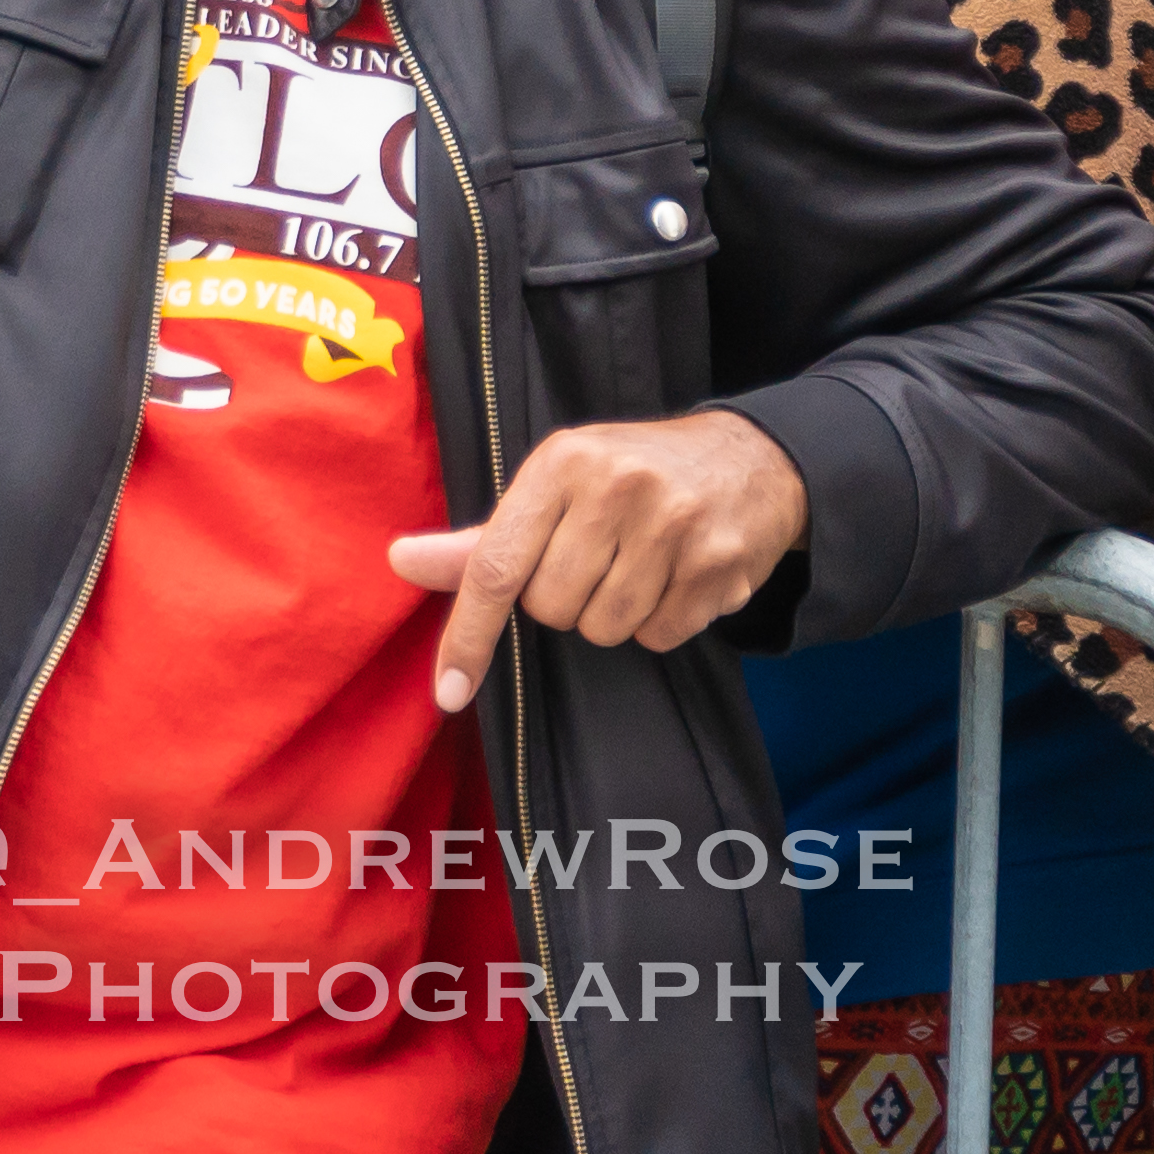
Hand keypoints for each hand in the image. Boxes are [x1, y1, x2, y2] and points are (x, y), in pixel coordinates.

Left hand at [386, 408, 808, 713]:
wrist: (752, 460)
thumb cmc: (632, 475)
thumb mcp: (556, 486)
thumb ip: (481, 540)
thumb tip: (400, 561)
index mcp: (562, 462)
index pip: (497, 566)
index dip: (468, 635)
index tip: (448, 693)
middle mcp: (618, 486)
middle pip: (551, 609)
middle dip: (565, 601)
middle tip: (597, 559)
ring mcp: (675, 524)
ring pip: (604, 630)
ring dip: (613, 615)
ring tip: (640, 566)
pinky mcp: (720, 562)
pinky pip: (659, 637)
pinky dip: (660, 622)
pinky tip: (676, 578)